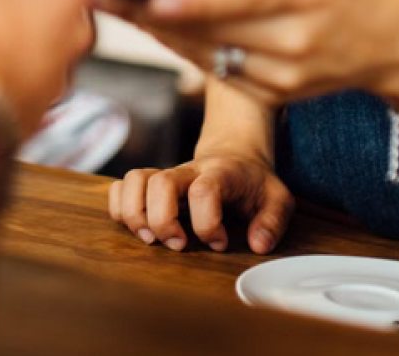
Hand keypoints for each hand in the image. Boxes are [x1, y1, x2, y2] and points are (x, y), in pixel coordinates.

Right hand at [110, 149, 293, 253]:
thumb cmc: (253, 182)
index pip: (204, 190)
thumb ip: (273, 219)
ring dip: (135, 214)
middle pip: (161, 183)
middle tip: (179, 244)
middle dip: (163, 221)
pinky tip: (139, 227)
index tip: (220, 242)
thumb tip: (258, 244)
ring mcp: (167, 175)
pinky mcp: (150, 183)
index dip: (208, 223)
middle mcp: (189, 171)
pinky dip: (120, 208)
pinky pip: (121, 186)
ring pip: (134, 180)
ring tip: (151, 238)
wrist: (235, 153)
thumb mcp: (278, 197)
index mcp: (221, 173)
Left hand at [121, 0, 398, 111]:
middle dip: (150, 11)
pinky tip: (151, 24)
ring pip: (205, 55)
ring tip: (110, 2)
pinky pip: (215, 71)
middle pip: (211, 30)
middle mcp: (295, 42)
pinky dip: (181, 48)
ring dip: (155, 31)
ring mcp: (282, 76)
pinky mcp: (272, 95)